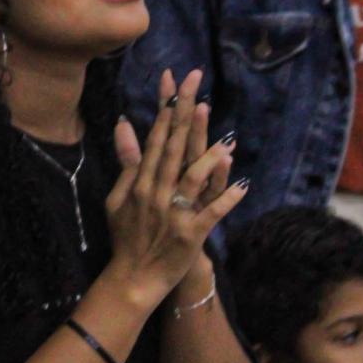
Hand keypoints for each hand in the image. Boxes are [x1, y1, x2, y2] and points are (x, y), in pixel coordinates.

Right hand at [104, 69, 245, 310]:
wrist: (133, 277)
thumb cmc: (127, 235)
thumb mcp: (118, 197)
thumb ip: (126, 161)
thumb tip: (122, 123)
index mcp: (139, 182)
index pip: (155, 139)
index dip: (165, 110)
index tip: (175, 84)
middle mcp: (155, 192)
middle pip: (173, 148)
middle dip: (185, 115)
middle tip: (197, 85)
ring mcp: (173, 213)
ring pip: (192, 179)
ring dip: (209, 159)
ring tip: (226, 139)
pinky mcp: (189, 234)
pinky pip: (211, 214)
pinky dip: (226, 200)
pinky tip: (243, 186)